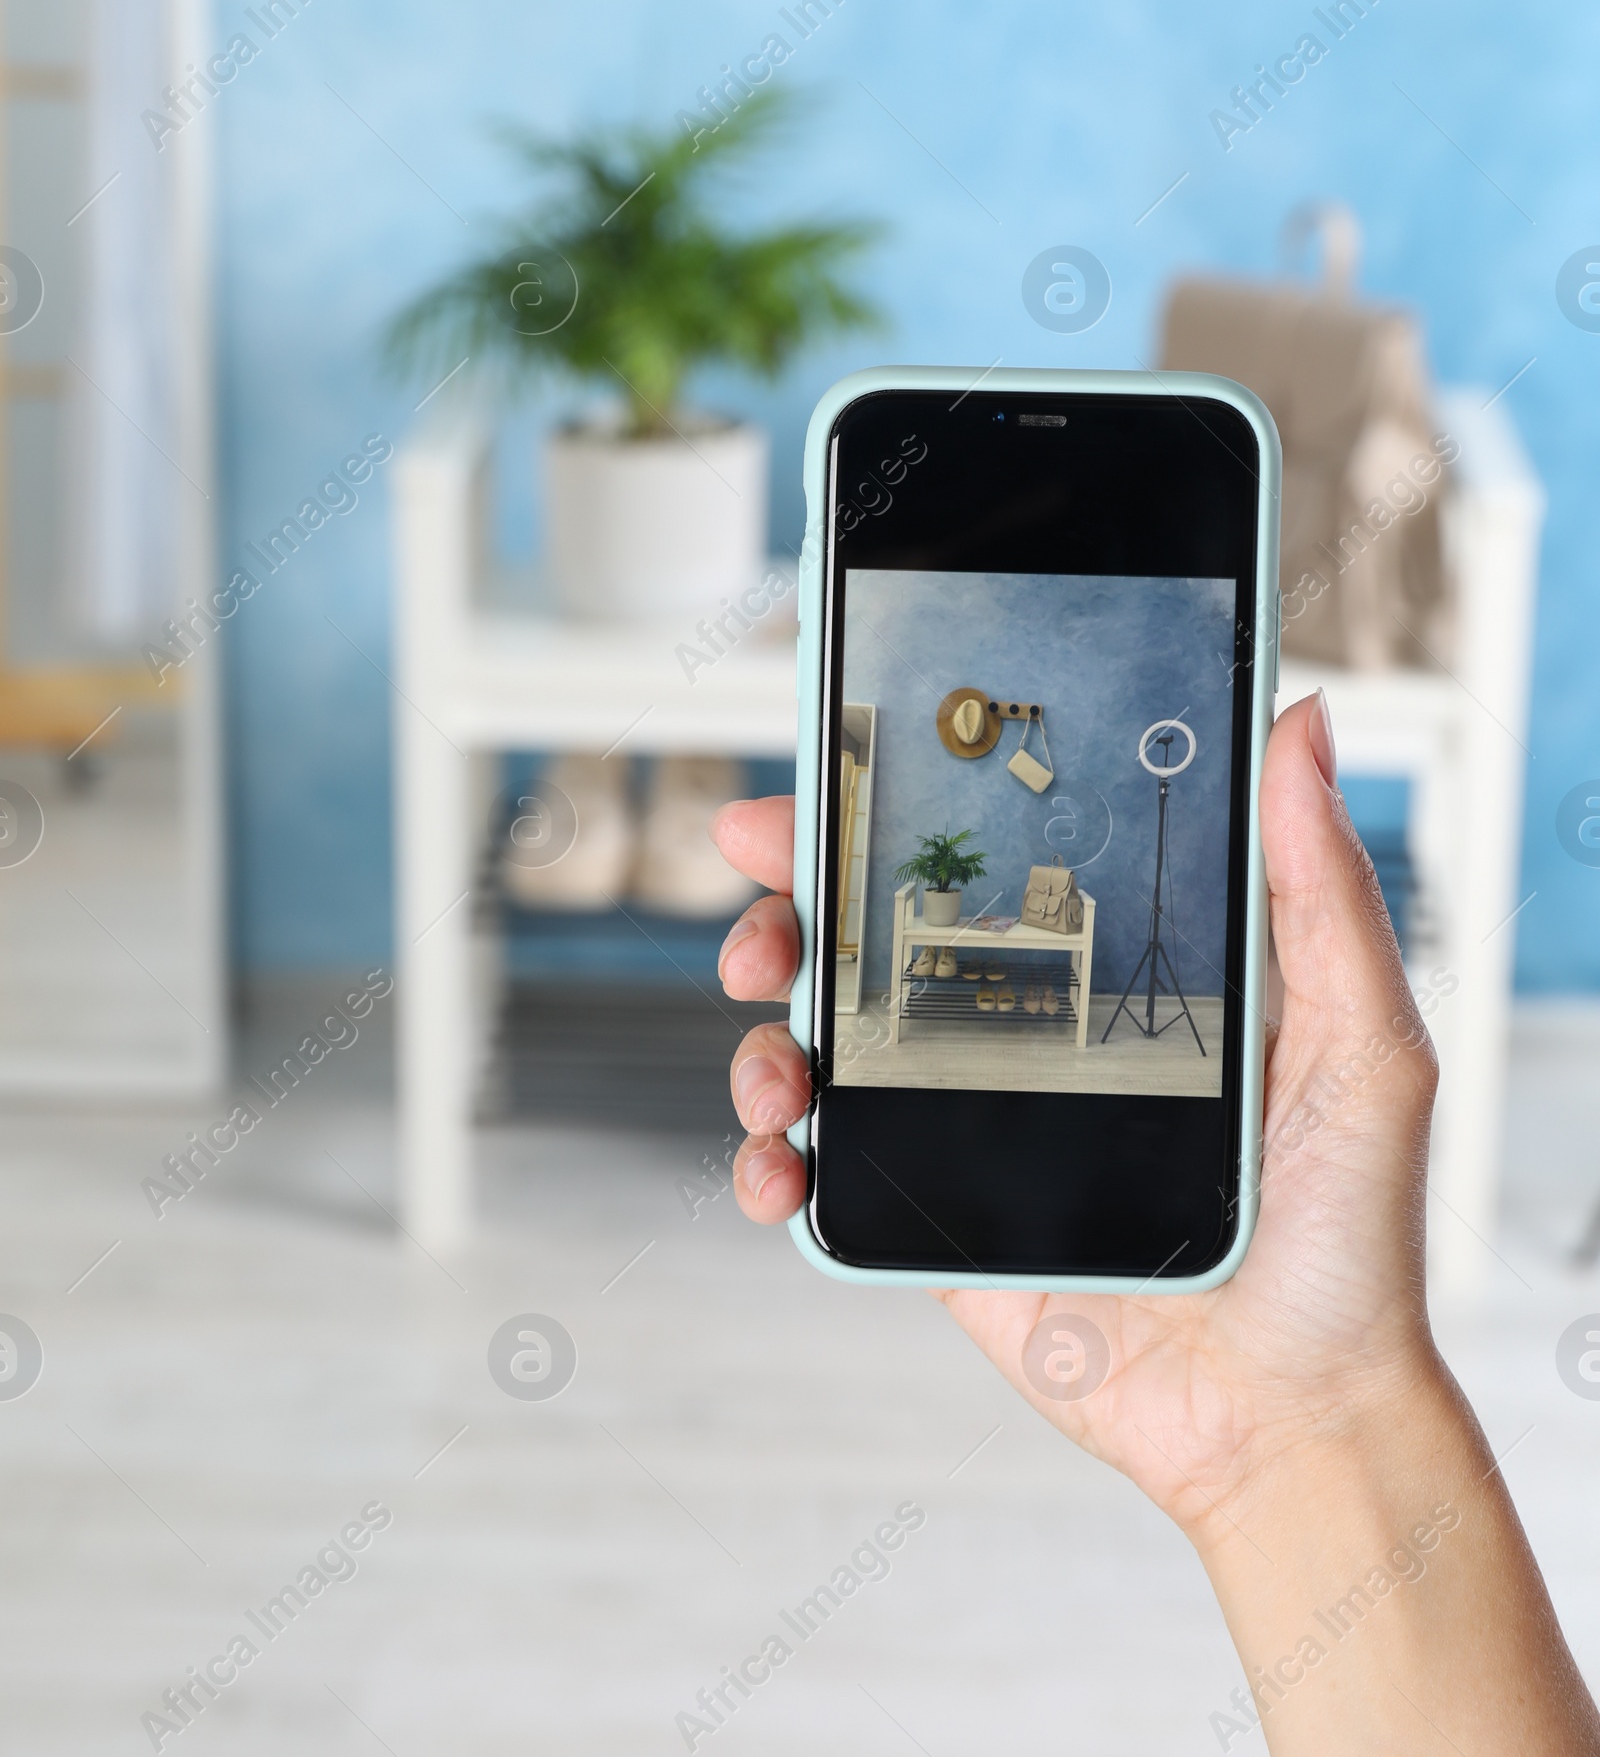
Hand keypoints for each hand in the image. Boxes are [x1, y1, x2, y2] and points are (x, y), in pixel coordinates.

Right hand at [711, 693, 1443, 1538]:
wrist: (1294, 1419)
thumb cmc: (1347, 1237)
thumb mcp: (1362, 1040)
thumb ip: (1321, 888)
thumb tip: (1304, 723)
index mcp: (1105, 972)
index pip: (981, 861)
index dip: (890, 808)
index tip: (829, 770)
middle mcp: (1022, 1035)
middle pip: (867, 937)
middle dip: (788, 902)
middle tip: (765, 903)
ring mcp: (966, 1128)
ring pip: (818, 1046)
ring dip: (764, 1036)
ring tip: (779, 1065)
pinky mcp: (932, 1222)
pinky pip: (818, 1176)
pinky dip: (766, 1161)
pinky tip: (779, 1167)